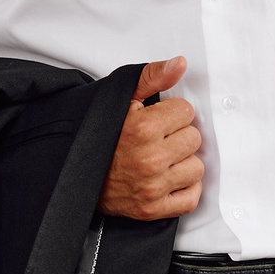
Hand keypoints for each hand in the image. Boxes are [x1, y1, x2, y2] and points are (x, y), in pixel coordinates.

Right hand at [99, 57, 203, 219]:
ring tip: (163, 159)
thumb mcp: (122, 99)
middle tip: (160, 140)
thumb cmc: (101, 137)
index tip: (159, 120)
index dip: (173, 113)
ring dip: (183, 163)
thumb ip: (153, 77)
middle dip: (179, 136)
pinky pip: (191, 198)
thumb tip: (180, 64)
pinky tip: (169, 179)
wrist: (77, 175)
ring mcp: (152, 187)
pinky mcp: (153, 209)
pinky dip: (185, 190)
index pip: (186, 111)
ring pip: (196, 168)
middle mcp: (150, 159)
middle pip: (194, 138)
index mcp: (143, 129)